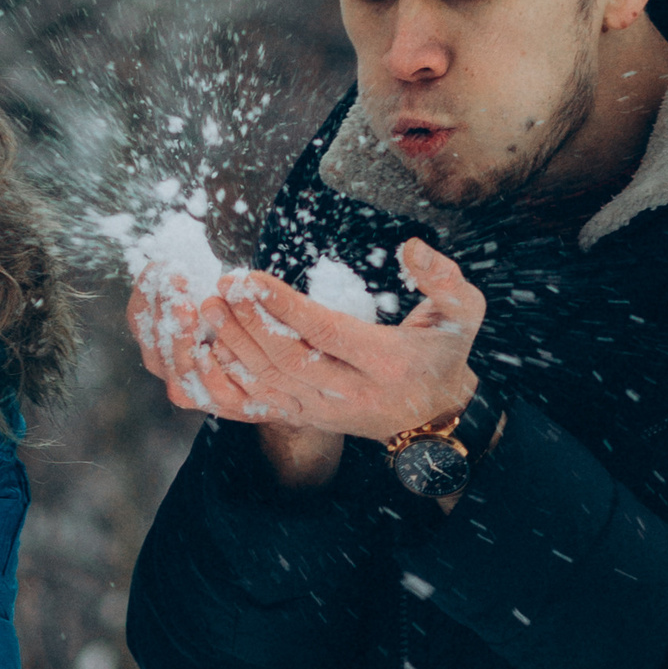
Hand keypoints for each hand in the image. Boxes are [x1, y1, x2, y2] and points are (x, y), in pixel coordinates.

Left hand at [132, 241, 482, 483]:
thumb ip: (445, 281)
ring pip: (267, 385)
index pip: (325, 334)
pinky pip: (258, 408)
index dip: (284, 307)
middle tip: (220, 290)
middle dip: (248, 324)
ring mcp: (325, 412)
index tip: (252, 277)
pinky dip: (227, 385)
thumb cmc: (442, 352)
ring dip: (232, 348)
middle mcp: (352, 394)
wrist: (435, 416)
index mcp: (386, 363)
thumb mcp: (462, 315)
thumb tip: (413, 248)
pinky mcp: (305, 420)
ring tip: (207, 310)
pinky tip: (205, 354)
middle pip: (288, 361)